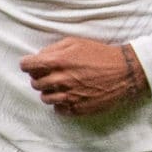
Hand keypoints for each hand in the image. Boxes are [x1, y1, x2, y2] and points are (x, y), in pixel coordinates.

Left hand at [22, 37, 148, 117]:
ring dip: (49, 92)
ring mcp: (69, 96)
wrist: (124, 72)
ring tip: (61, 86)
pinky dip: (61, 103)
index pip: (27, 66)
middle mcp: (61, 79)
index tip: (32, 65)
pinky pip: (58, 109)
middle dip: (40, 78)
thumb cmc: (100, 54)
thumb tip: (38, 58)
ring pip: (45, 98)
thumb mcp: (76, 42)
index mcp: (58, 61)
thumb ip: (53, 49)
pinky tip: (70, 95)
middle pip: (35, 83)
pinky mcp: (77, 108)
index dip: (28, 64)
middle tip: (51, 75)